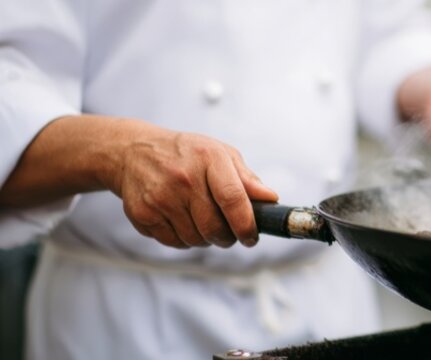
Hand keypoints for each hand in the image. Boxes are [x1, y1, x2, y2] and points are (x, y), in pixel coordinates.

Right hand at [104, 120, 277, 248]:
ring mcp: (160, 198)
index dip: (246, 224)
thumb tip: (271, 199)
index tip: (252, 237)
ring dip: (205, 238)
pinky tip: (182, 221)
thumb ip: (247, 178)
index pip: (233, 199)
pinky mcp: (142, 214)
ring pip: (195, 239)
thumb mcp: (219, 154)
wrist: (132, 152)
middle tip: (230, 233)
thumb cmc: (186, 154)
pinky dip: (184, 239)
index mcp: (208, 159)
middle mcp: (183, 178)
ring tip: (202, 220)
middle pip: (214, 227)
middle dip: (228, 237)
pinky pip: (174, 243)